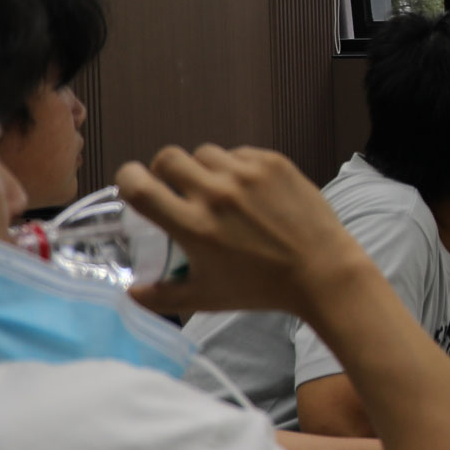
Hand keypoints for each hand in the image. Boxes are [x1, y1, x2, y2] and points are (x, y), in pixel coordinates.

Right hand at [118, 144, 367, 323]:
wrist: (322, 272)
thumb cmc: (261, 288)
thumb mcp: (206, 297)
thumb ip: (161, 296)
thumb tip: (130, 293)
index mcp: (193, 226)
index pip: (138, 185)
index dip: (127, 180)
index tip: (134, 188)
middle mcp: (216, 194)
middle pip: (168, 158)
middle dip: (164, 172)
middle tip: (176, 190)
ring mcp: (246, 174)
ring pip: (204, 153)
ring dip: (202, 168)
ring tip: (215, 191)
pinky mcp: (273, 163)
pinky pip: (239, 153)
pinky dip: (235, 167)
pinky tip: (247, 191)